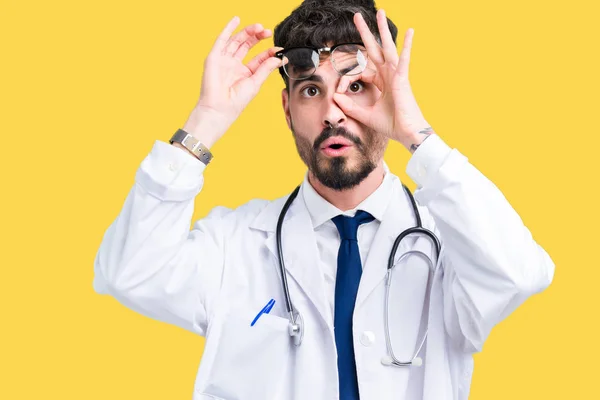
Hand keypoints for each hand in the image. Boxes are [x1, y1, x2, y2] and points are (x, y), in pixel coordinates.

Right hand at [183, 16, 282, 146]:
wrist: (219, 109)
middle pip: (247, 46)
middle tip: (268, 32)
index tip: (279, 50)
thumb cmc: (236, 102)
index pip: (259, 58)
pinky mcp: (214, 58)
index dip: (269, 52)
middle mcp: (234, 65)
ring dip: (247, 32)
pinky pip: (221, 40)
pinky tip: (236, 20)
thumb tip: (280, 58)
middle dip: (258, 38)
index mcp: (245, 73)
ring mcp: (224, 61)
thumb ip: (266, 68)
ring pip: (236, 41)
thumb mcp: (255, 83)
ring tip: (259, 27)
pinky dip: (228, 29)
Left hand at [332, 10, 433, 151]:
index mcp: (381, 82)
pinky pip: (404, 59)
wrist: (406, 133)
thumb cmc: (391, 125)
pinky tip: (411, 31)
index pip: (361, 71)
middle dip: (366, 33)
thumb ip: (350, 106)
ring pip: (388, 47)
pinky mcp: (402, 79)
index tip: (340, 90)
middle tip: (357, 17)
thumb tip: (335, 96)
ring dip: (383, 30)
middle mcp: (389, 75)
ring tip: (380, 13)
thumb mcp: (364, 115)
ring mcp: (396, 75)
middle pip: (375, 49)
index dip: (348, 78)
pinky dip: (407, 45)